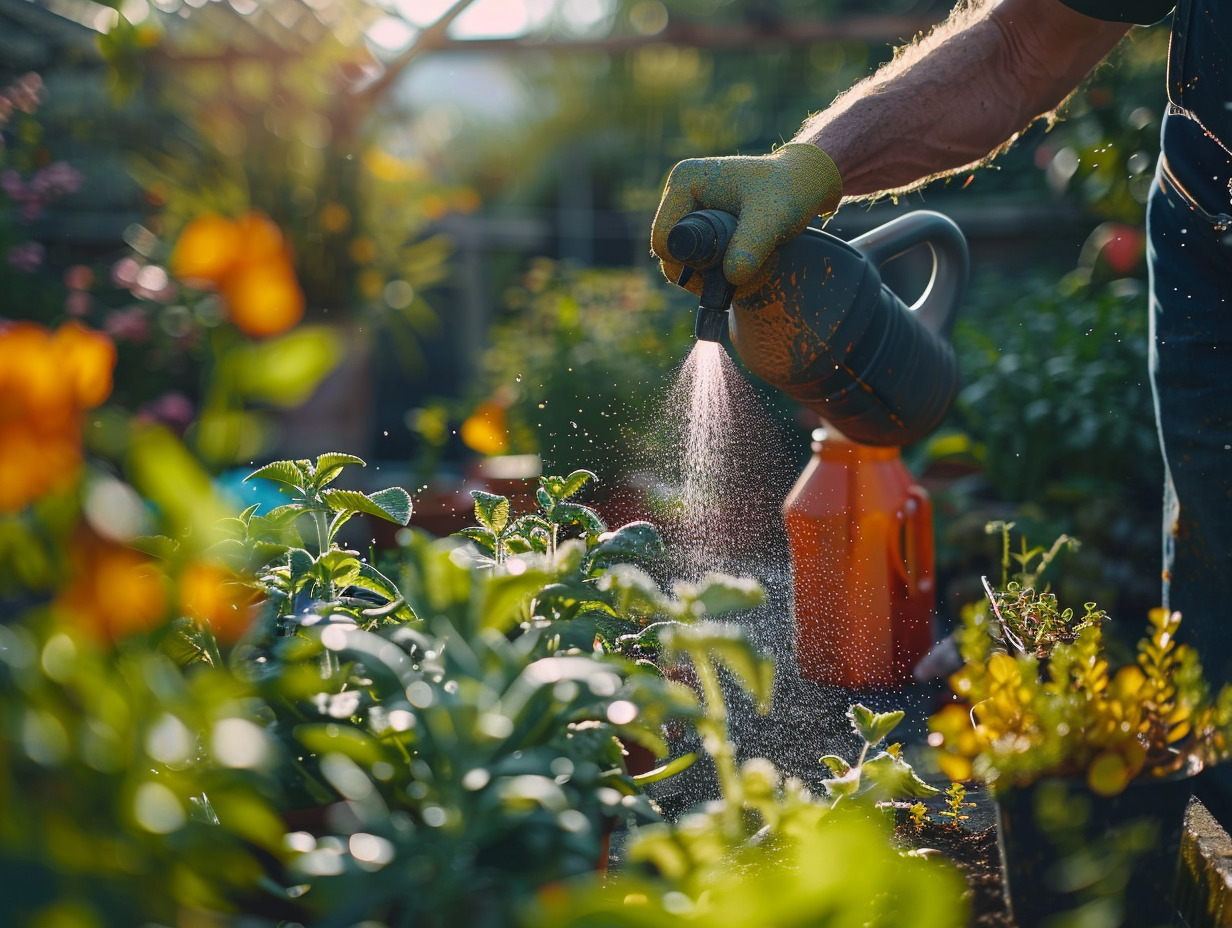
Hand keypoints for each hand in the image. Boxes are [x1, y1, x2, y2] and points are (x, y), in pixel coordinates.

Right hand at [650, 142, 841, 295]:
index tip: (731, 265)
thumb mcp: (772, 217)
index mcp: (684, 182)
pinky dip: (720, 272)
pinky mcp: (699, 225)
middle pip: (672, 255)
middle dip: (705, 273)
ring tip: (753, 266)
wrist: (804, 184)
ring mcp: (687, 211)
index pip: (665, 240)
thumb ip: (753, 244)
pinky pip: (698, 261)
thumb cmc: (788, 191)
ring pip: (685, 263)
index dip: (690, 264)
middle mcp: (679, 195)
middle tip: (747, 270)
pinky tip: (749, 263)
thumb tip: (733, 277)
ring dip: (715, 276)